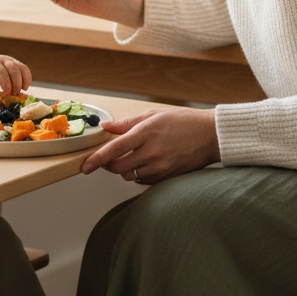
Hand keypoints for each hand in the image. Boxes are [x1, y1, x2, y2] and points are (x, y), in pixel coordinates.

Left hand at [0, 53, 31, 102]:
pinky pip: (25, 69)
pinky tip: (25, 87)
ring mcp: (11, 60)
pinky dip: (27, 78)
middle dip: (16, 83)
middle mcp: (3, 60)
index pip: (1, 72)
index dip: (5, 82)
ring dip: (24, 81)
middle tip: (14, 94)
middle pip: (13, 69)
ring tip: (21, 92)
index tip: (7, 92)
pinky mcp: (17, 63)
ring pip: (22, 68)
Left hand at [81, 107, 219, 183]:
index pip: (114, 149)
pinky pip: (144, 181)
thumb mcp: (154, 114)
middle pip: (118, 168)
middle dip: (108, 165)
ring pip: (130, 176)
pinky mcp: (168, 177)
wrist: (211, 135)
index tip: (85, 166)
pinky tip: (145, 163)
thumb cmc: (184, 122)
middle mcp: (152, 152)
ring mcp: (161, 167)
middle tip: (108, 158)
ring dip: (124, 169)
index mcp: (146, 133)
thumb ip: (127, 123)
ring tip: (132, 156)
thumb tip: (106, 127)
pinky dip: (139, 174)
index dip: (96, 159)